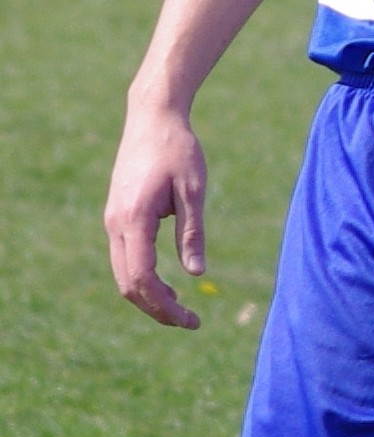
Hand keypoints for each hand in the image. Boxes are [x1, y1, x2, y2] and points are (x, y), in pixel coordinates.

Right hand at [104, 103, 207, 328]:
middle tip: (189, 320)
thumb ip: (192, 231)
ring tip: (179, 306)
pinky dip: (142, 276)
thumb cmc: (178, 148)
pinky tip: (165, 281)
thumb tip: (198, 274)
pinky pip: (124, 257)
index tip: (191, 319)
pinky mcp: (116, 214)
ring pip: (123, 273)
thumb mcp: (194, 189)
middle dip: (156, 308)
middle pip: (128, 284)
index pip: (143, 279)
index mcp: (134, 219)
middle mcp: (115, 223)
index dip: (164, 306)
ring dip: (148, 295)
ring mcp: (112, 219)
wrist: (153, 116)